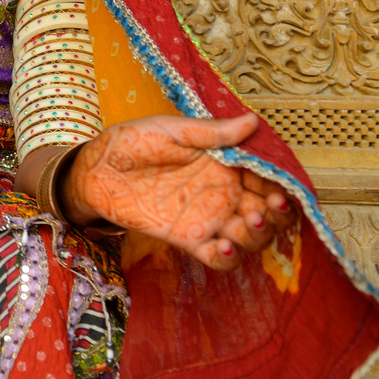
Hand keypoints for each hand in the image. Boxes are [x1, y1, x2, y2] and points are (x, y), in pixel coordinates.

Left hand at [62, 113, 299, 271]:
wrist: (95, 170)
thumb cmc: (131, 142)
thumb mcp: (170, 130)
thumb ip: (210, 132)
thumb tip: (252, 121)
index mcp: (225, 163)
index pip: (266, 176)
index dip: (280, 182)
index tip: (283, 185)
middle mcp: (224, 193)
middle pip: (268, 211)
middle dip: (279, 214)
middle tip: (271, 207)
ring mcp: (209, 218)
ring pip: (250, 237)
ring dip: (258, 235)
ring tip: (248, 222)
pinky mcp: (190, 240)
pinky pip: (218, 257)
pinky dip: (227, 257)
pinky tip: (222, 246)